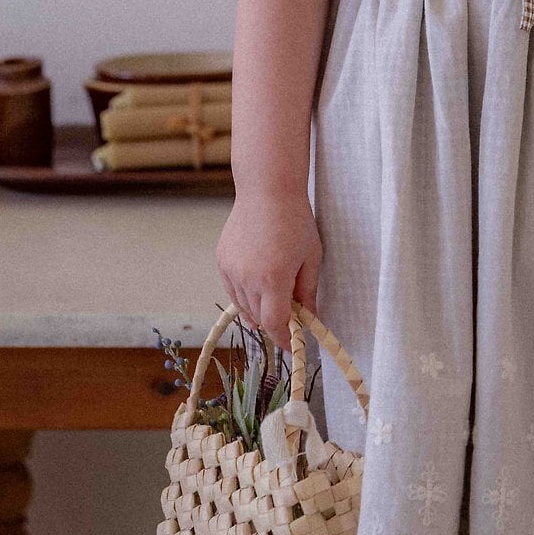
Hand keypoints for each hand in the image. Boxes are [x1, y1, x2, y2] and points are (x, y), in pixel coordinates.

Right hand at [215, 187, 322, 352]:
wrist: (267, 188)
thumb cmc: (295, 219)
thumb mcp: (311, 257)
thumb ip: (308, 292)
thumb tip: (310, 319)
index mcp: (274, 280)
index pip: (275, 325)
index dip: (285, 340)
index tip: (294, 346)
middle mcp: (248, 279)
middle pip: (259, 319)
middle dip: (275, 323)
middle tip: (291, 314)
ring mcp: (231, 270)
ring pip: (244, 306)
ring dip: (259, 309)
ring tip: (275, 290)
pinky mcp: (222, 261)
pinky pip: (233, 290)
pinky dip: (245, 294)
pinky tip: (258, 281)